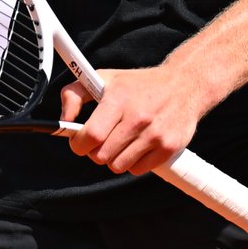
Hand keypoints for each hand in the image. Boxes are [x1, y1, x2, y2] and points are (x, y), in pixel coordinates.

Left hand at [60, 64, 202, 176]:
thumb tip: (64, 120)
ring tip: (121, 141)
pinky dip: (132, 162)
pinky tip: (137, 145)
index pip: (91, 135)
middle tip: (102, 139)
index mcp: (118, 98)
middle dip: (95, 151)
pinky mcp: (168, 147)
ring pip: (117, 166)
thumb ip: (75, 95)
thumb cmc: (139, 84)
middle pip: (101, 156)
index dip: (79, 143)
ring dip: (114, 158)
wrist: (183, 84)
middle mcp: (137, 117)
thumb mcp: (105, 78)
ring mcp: (154, 134)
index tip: (80, 141)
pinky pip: (137, 170)